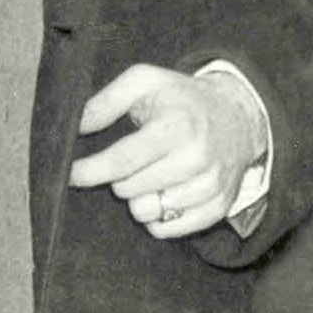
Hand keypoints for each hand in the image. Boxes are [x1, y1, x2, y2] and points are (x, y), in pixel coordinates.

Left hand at [70, 63, 267, 240]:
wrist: (240, 119)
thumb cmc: (184, 100)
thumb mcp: (146, 82)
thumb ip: (107, 101)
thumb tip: (76, 127)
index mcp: (176, 126)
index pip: (122, 161)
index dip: (89, 171)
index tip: (72, 174)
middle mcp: (196, 159)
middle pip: (128, 189)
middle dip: (118, 178)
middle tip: (132, 161)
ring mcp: (210, 186)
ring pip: (145, 212)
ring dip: (137, 198)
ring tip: (148, 177)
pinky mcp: (217, 208)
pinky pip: (167, 230)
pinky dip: (156, 217)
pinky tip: (162, 194)